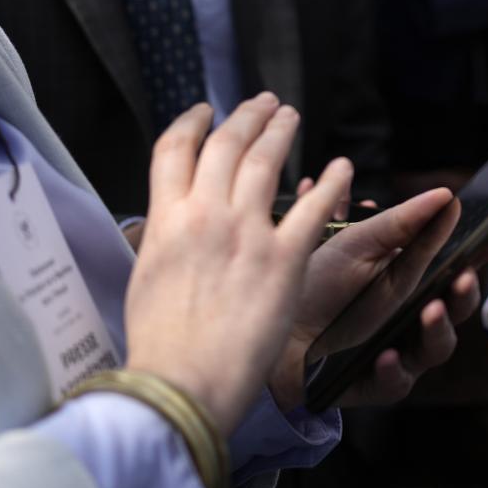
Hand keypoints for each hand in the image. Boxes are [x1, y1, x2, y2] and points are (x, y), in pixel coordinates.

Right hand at [122, 93, 336, 434]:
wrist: (182, 384)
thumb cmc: (160, 346)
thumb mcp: (145, 279)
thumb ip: (162, 241)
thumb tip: (168, 222)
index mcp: (165, 221)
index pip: (174, 150)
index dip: (192, 122)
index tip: (206, 111)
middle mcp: (204, 216)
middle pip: (226, 145)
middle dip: (246, 116)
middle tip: (263, 103)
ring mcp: (246, 234)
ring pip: (267, 162)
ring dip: (281, 131)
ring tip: (290, 115)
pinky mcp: (284, 259)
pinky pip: (314, 207)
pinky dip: (331, 182)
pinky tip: (342, 165)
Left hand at [266, 172, 487, 408]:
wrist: (271, 324)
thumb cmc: (317, 280)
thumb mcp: (355, 242)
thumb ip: (400, 221)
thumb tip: (444, 194)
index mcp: (415, 279)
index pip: (458, 266)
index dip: (480, 254)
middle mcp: (413, 316)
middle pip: (457, 309)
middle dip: (465, 294)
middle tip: (461, 278)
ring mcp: (399, 351)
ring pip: (437, 348)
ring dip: (439, 331)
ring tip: (430, 312)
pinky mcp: (376, 383)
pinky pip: (396, 383)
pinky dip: (393, 371)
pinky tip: (383, 356)